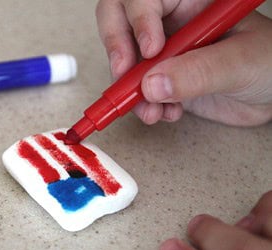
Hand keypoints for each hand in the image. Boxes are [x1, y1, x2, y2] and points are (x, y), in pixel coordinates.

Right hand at [96, 0, 271, 125]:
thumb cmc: (270, 62)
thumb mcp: (241, 61)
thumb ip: (199, 71)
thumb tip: (152, 84)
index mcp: (190, 0)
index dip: (139, 19)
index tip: (150, 51)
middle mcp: (170, 21)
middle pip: (119, 20)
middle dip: (117, 48)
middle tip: (124, 73)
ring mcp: (163, 51)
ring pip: (123, 59)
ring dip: (129, 87)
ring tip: (150, 109)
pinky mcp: (161, 79)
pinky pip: (135, 88)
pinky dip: (143, 105)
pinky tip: (164, 113)